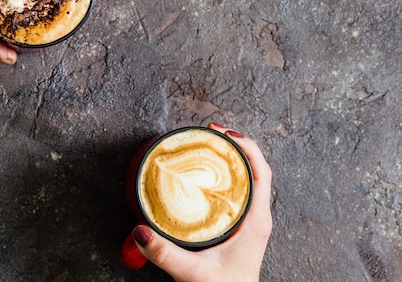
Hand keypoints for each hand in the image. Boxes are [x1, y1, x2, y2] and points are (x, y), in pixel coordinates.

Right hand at [131, 123, 272, 281]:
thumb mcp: (192, 273)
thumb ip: (165, 254)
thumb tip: (140, 231)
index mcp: (255, 221)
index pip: (260, 171)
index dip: (245, 146)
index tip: (223, 133)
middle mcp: (257, 216)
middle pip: (253, 168)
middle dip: (233, 145)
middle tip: (209, 133)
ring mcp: (250, 220)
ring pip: (246, 178)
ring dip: (229, 159)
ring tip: (207, 146)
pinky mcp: (240, 226)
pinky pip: (238, 191)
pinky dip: (225, 176)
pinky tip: (205, 176)